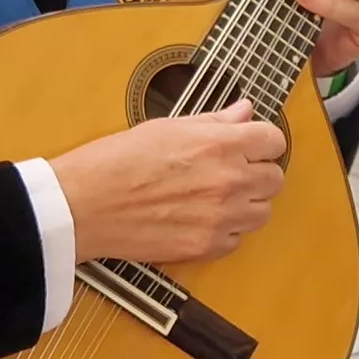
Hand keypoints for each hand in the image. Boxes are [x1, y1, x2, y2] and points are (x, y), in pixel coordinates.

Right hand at [51, 104, 288, 264]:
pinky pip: (237, 240)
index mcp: (220, 144)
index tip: (253, 145)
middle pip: (275, 178)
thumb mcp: (167, 126)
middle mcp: (228, 180)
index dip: (263, 142)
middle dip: (258, 172)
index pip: (273, 140)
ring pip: (262, 212)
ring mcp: (220, 217)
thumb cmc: (115, 162)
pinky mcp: (207, 247)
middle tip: (234, 171)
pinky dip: (226, 231)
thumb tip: (244, 112)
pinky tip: (202, 219)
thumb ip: (214, 121)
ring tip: (217, 197)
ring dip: (247, 204)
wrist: (84, 205)